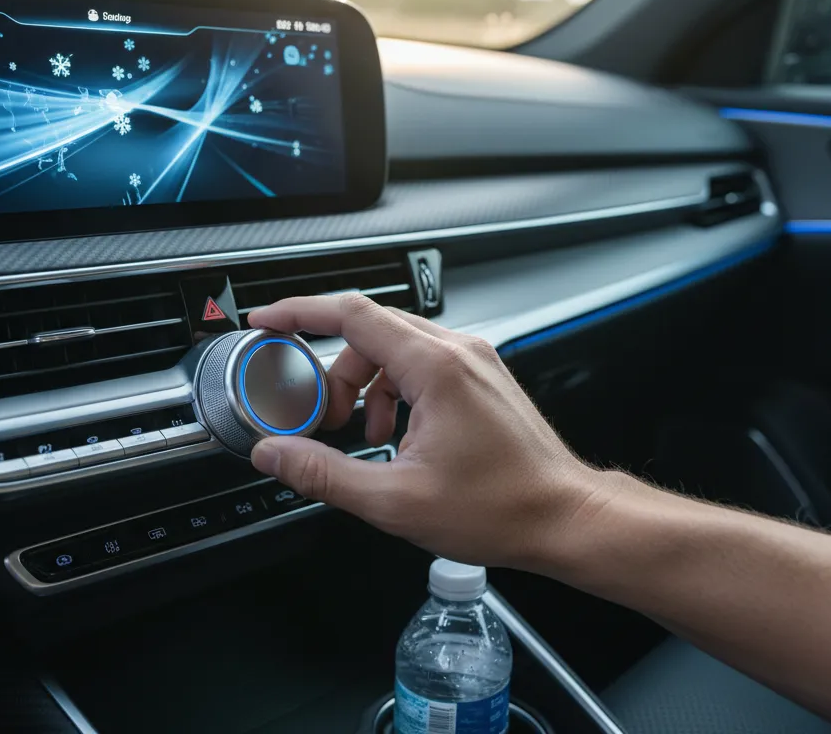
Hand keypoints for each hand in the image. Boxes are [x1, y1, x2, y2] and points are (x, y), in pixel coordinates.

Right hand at [247, 294, 611, 570]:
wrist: (563, 517)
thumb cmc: (500, 508)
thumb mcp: (395, 501)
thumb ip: (324, 473)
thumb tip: (275, 454)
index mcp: (436, 367)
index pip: (350, 314)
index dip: (299, 313)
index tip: (267, 322)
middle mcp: (458, 351)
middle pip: (369, 332)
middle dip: (333, 372)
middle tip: (320, 417)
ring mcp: (474, 362)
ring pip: (395, 348)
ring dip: (365, 384)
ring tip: (362, 434)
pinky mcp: (482, 378)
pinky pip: (421, 365)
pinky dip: (394, 391)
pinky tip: (395, 434)